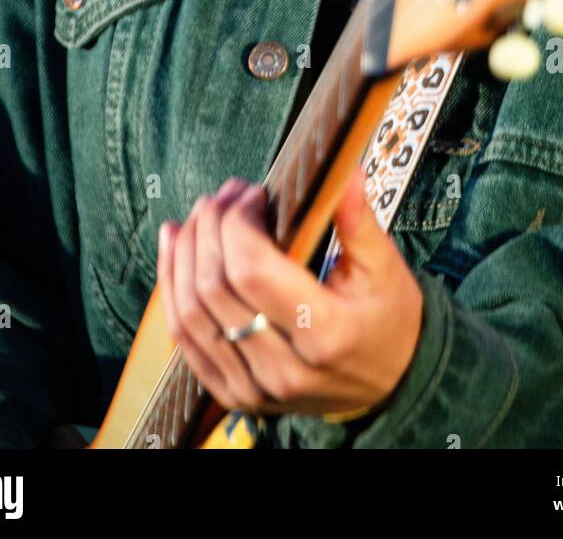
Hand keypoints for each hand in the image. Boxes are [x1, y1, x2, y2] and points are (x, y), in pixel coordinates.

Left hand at [157, 167, 423, 418]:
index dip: (238, 223)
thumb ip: (358, 219)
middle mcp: (284, 368)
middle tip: (226, 195)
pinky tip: (174, 248)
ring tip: (198, 215)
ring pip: (190, 314)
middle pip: (215, 287)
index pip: (251, 271)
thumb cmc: (387, 320)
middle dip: (210, 227)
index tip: (253, 195)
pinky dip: (172, 289)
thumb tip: (344, 170)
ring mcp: (254, 387)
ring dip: (184, 253)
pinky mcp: (234, 393)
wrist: (391, 383)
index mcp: (325, 333)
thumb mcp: (385, 268)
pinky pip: (185, 340)